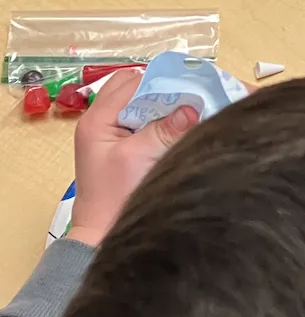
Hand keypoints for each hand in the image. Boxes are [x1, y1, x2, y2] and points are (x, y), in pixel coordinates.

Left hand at [66, 67, 200, 246]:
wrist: (101, 236)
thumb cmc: (115, 197)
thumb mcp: (139, 157)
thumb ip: (164, 129)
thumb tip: (193, 107)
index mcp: (98, 119)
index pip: (131, 83)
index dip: (162, 80)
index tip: (193, 83)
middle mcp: (101, 120)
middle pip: (135, 88)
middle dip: (164, 88)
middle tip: (194, 93)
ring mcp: (110, 133)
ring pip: (141, 103)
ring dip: (164, 103)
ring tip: (191, 106)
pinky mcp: (121, 146)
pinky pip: (143, 120)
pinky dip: (162, 118)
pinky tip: (181, 124)